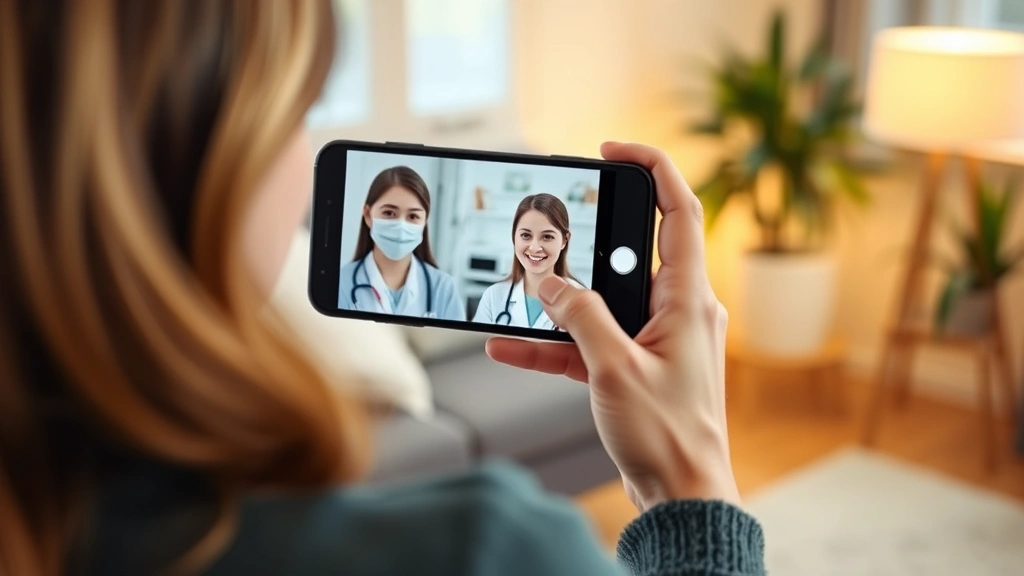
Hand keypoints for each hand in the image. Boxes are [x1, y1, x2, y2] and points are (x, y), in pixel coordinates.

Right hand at [486, 142, 737, 511]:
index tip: (612, 150)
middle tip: (546, 235)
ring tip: (517, 296)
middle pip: (628, 255)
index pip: (679, 211)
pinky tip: (510, 345)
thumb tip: (549, 281)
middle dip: (583, 246)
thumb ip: (579, 317)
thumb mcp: (613, 368)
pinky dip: (553, 343)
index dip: (651, 168)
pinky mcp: (634, 367)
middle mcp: (676, 312)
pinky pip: (589, 342)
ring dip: (558, 303)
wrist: (682, 496)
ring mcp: (655, 340)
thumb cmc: (669, 436)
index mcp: (687, 299)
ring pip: (601, 303)